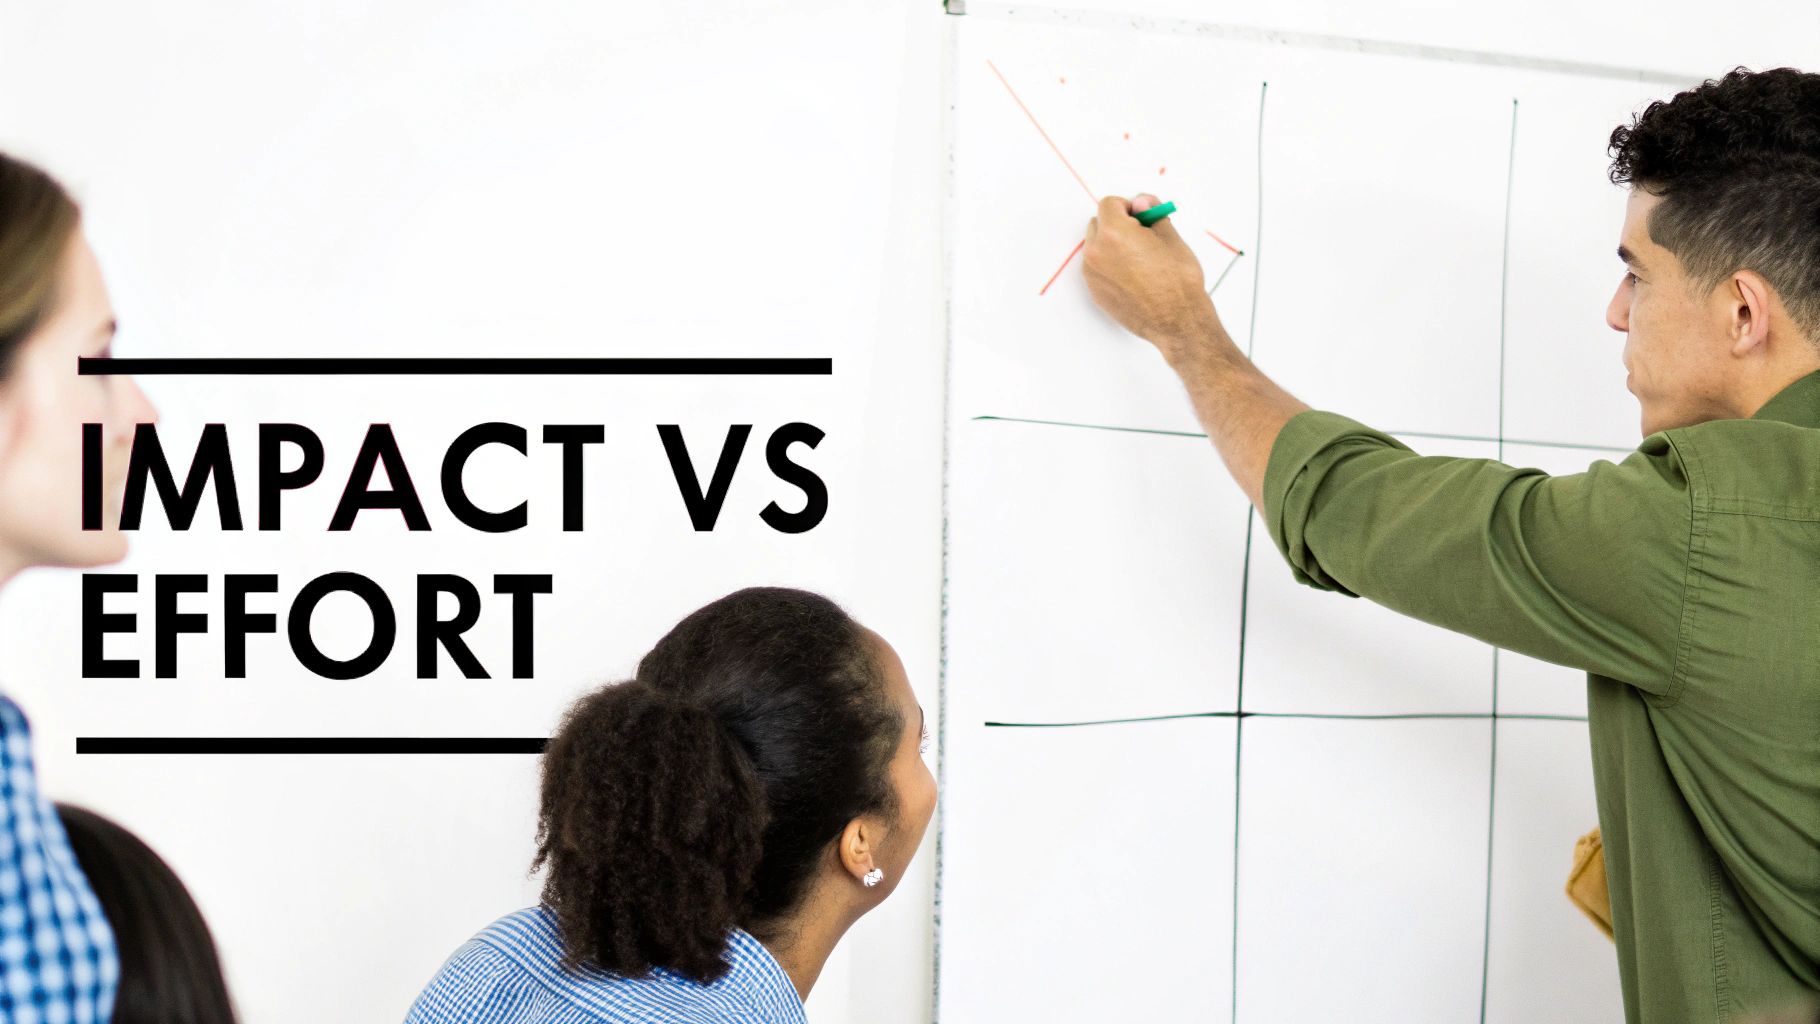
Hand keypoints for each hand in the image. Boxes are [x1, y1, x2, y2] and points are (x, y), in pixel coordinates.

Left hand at [1082, 194, 1222, 362]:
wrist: (1177, 321)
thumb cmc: (1178, 281)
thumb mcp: (1170, 237)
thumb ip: (1151, 213)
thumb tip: (1141, 202)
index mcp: (1113, 234)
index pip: (1109, 204)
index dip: (1128, 207)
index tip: (1141, 217)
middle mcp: (1096, 253)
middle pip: (1098, 224)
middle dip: (1117, 225)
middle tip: (1143, 238)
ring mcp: (1092, 275)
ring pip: (1096, 246)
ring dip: (1112, 245)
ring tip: (1139, 259)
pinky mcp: (1095, 292)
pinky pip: (1097, 268)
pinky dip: (1110, 265)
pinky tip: (1133, 276)